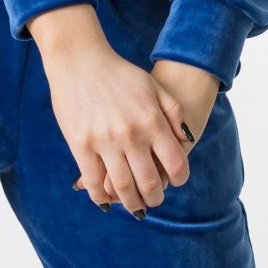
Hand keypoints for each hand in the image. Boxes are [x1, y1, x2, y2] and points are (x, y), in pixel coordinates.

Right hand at [27, 4, 205, 216]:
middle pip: (150, 182)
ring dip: (131, 203)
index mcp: (152, 121)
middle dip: (155, 198)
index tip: (176, 181)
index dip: (180, 178)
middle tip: (153, 201)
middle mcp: (132, 134)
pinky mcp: (81, 145)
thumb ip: (173, 113)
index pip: (176, 163)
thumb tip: (186, 140)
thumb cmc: (119, 73)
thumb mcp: (153, 86)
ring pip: (122, 187)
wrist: (80, 60)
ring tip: (134, 207)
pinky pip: (93, 180)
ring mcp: (105, 141)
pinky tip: (105, 200)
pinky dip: (101, 196)